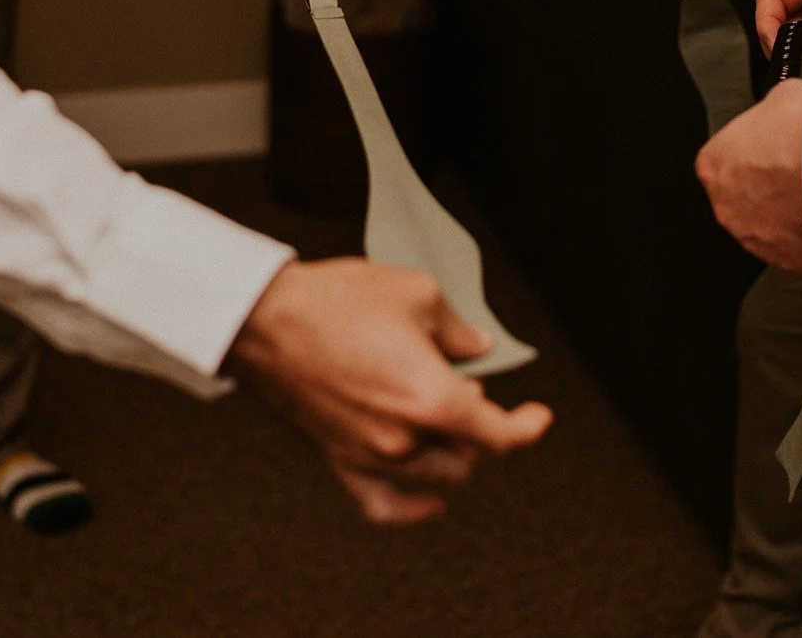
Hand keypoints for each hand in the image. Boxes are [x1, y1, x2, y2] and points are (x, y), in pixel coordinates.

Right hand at [228, 259, 552, 524]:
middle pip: (469, 457)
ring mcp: (370, 454)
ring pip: (435, 479)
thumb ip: (458, 329)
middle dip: (480, 426)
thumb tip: (476, 347)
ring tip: (443, 418)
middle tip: (470, 388)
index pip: (500, 434)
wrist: (265, 319)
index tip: (536, 416)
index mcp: (432, 399)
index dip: (527, 426)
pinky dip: (411, 507)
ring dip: (451, 453)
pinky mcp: (340, 457)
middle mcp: (404, 438)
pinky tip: (427, 497)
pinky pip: (382, 505)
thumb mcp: (417, 294)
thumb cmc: (333, 303)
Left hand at [697, 81, 801, 275]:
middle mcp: (725, 205)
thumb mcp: (785, 96)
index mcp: (714, 164)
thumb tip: (785, 110)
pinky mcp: (784, 262)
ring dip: (788, 215)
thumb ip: (773, 110)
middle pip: (745, 198)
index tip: (776, 152)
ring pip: (768, 227)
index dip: (755, 155)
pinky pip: (795, 252)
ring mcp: (752, 237)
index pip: (725, 161)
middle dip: (770, 188)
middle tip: (799, 173)